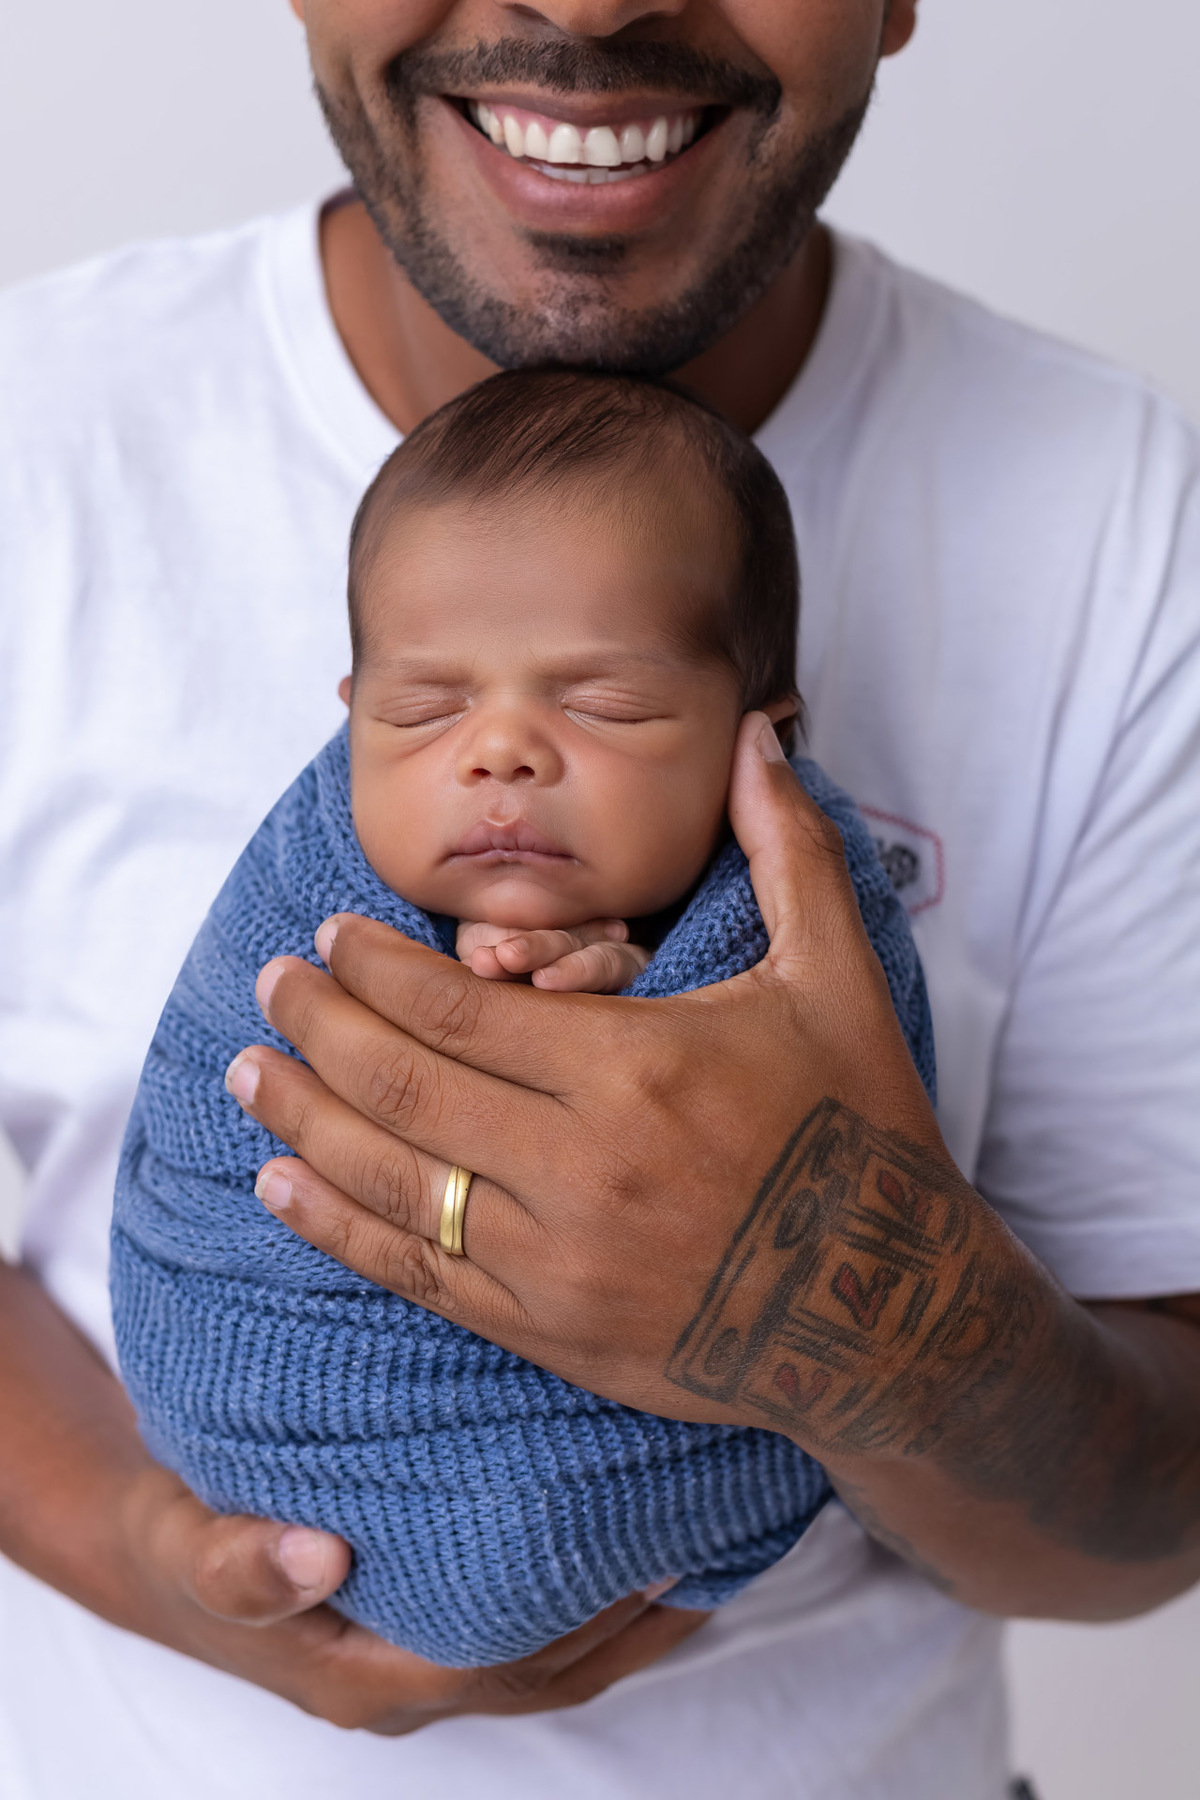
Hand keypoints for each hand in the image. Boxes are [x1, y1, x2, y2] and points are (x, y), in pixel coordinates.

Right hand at [121, 1468, 704, 1732]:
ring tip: (705, 1547)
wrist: (167, 1557)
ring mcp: (418, 1662)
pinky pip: (529, 1633)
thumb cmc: (182, 1546)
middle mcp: (402, 1681)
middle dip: (630, 1626)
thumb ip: (242, 1564)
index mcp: (358, 1674)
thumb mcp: (188, 1547)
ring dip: (627, 1622)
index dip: (574, 1623)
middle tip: (708, 1545)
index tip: (646, 1564)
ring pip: (548, 1662)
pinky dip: (590, 1607)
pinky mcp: (429, 1630)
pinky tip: (637, 1549)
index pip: (491, 1664)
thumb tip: (318, 1558)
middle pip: (543, 1672)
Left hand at [226, 712, 945, 1434]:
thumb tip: (759, 740)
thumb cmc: (862, 1130)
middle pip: (404, 1084)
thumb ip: (789, 851)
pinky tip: (283, 1184)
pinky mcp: (551, 1331)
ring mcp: (558, 1260)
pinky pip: (418, 1273)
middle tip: (271, 984)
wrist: (893, 1312)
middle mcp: (581, 1166)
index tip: (330, 936)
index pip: (457, 1006)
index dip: (375, 967)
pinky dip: (338, 1226)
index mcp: (636, 1068)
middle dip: (319, 1026)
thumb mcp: (837, 978)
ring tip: (248, 1073)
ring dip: (303, 1120)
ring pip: (392, 1179)